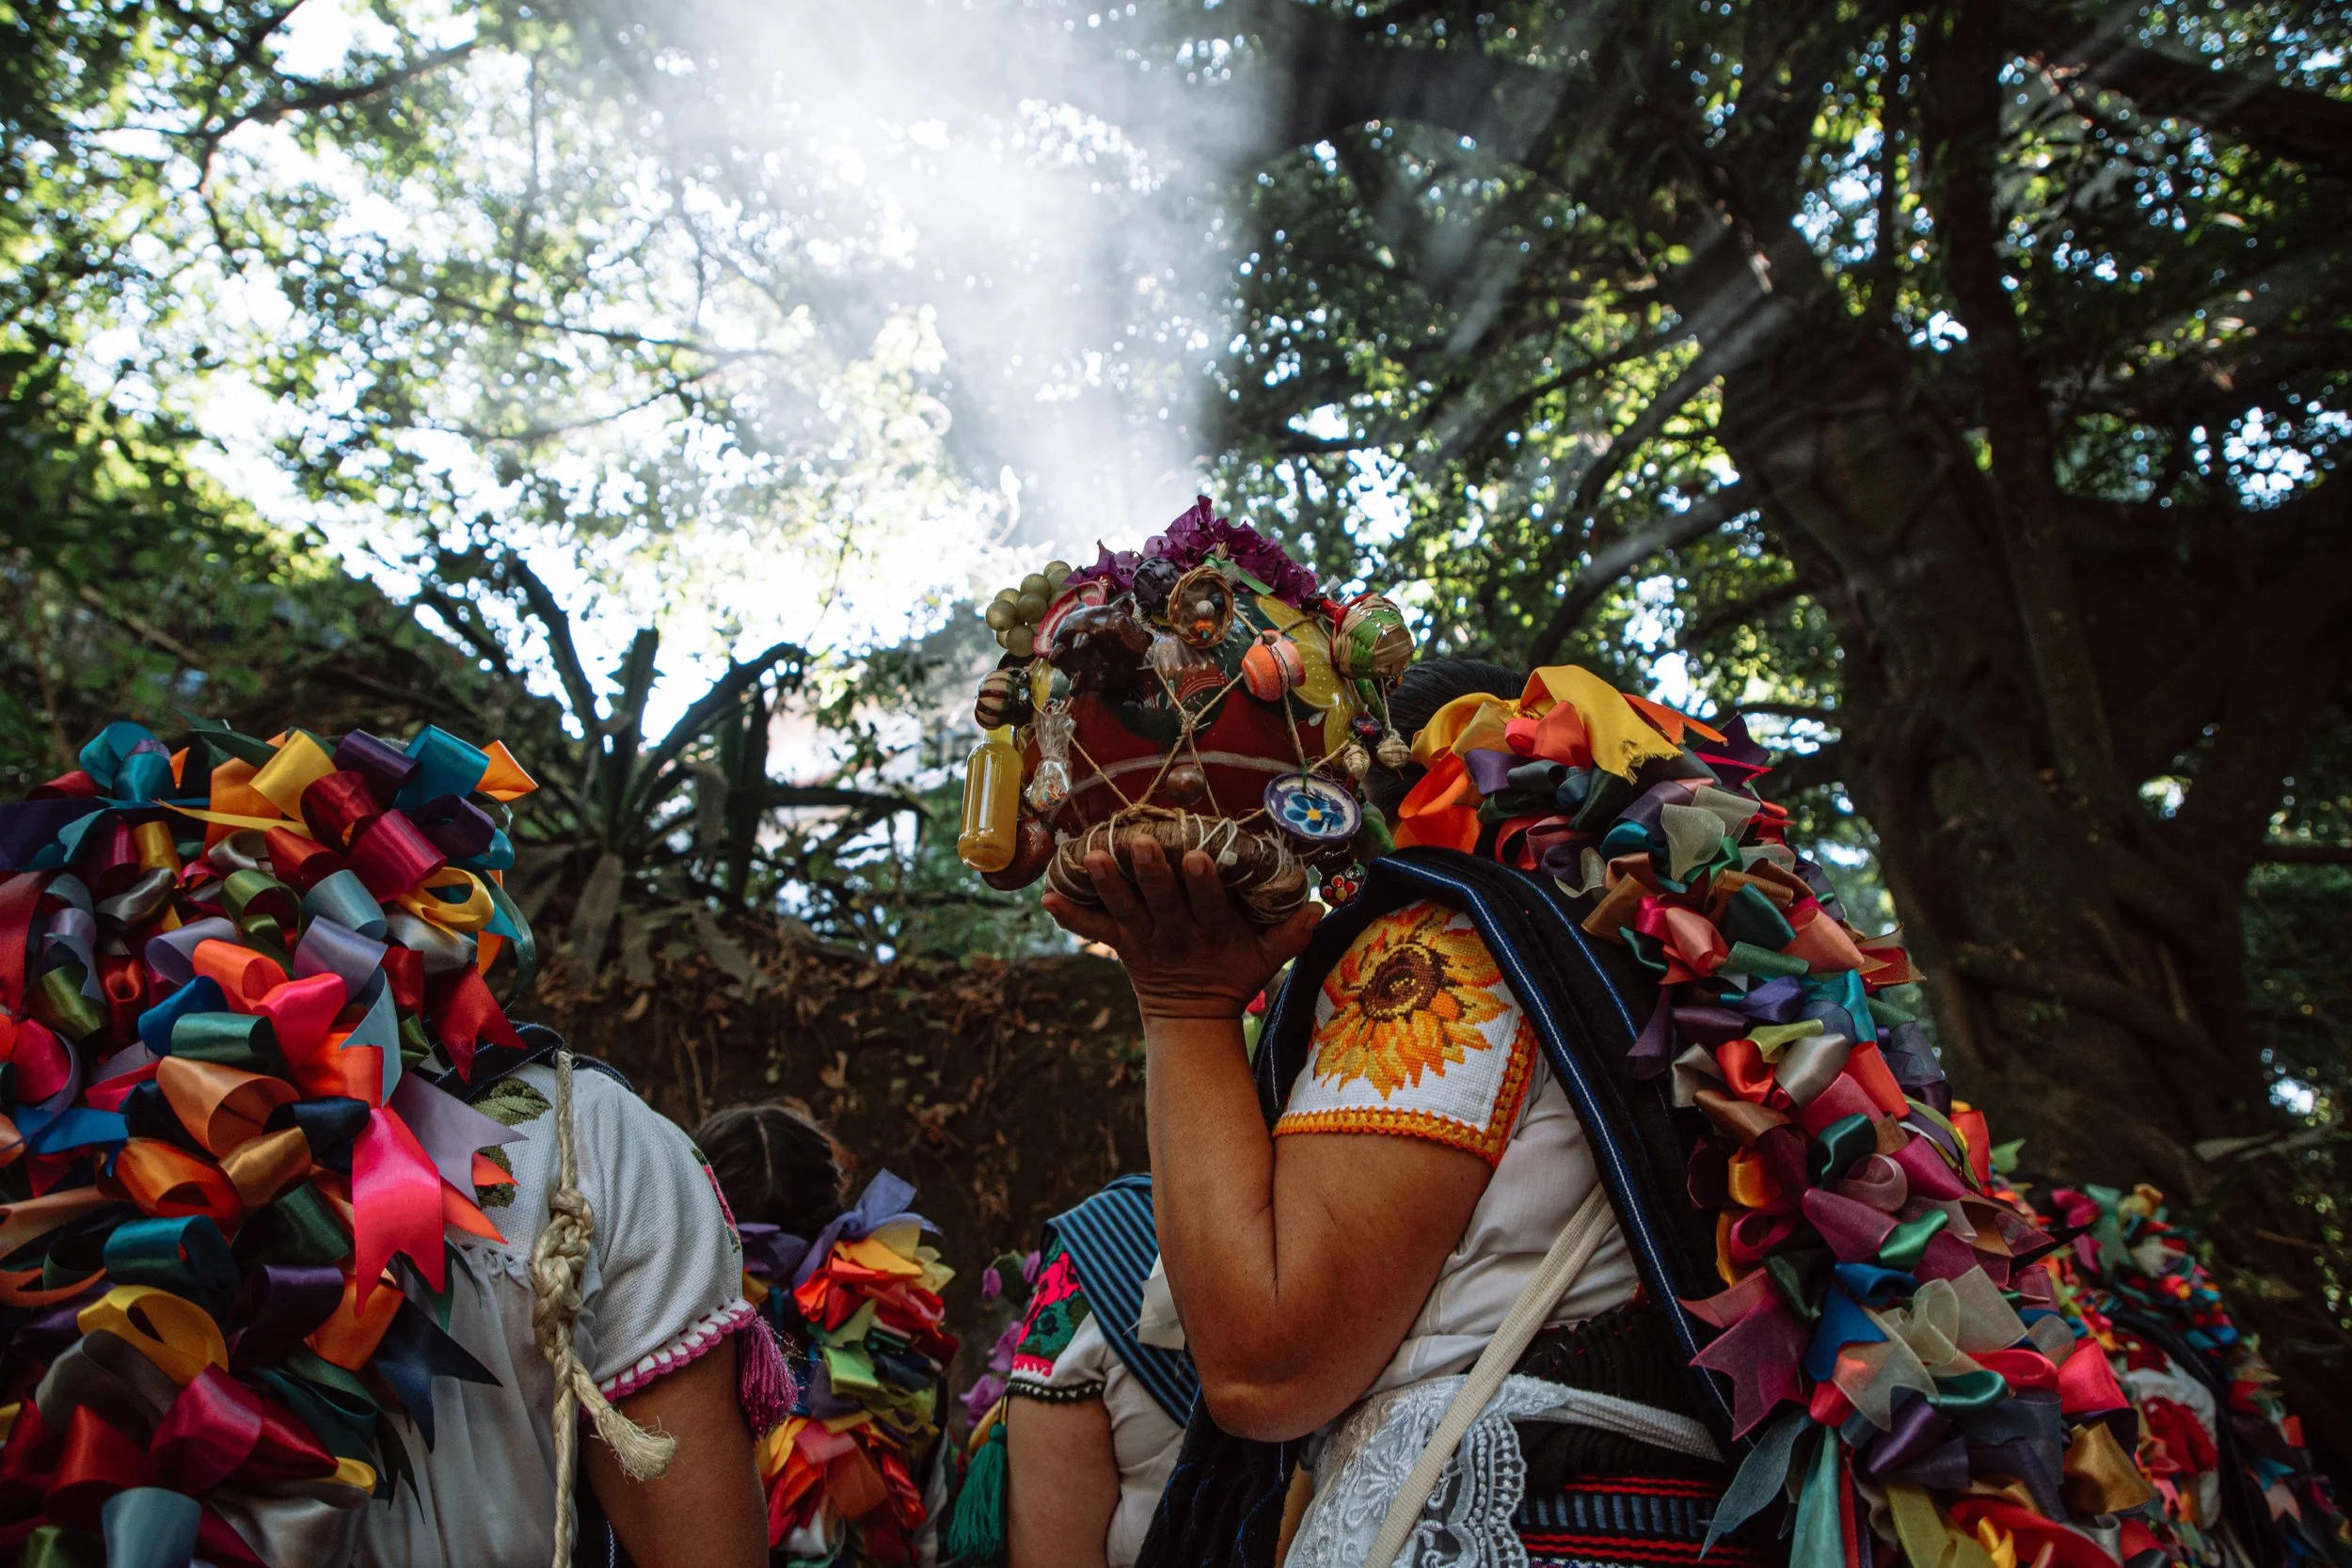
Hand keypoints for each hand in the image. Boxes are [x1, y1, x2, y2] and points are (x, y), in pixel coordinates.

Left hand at [1042, 835, 1320, 1019]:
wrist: (1192, 1019)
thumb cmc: (1233, 976)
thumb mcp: (1268, 961)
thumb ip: (1292, 935)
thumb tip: (1320, 908)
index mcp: (1213, 933)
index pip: (1207, 904)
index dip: (1201, 883)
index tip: (1196, 858)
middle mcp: (1175, 935)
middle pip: (1161, 900)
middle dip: (1150, 872)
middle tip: (1139, 842)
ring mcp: (1145, 941)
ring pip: (1124, 909)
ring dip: (1107, 883)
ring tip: (1092, 856)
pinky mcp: (1121, 946)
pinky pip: (1093, 930)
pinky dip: (1070, 915)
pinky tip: (1045, 897)